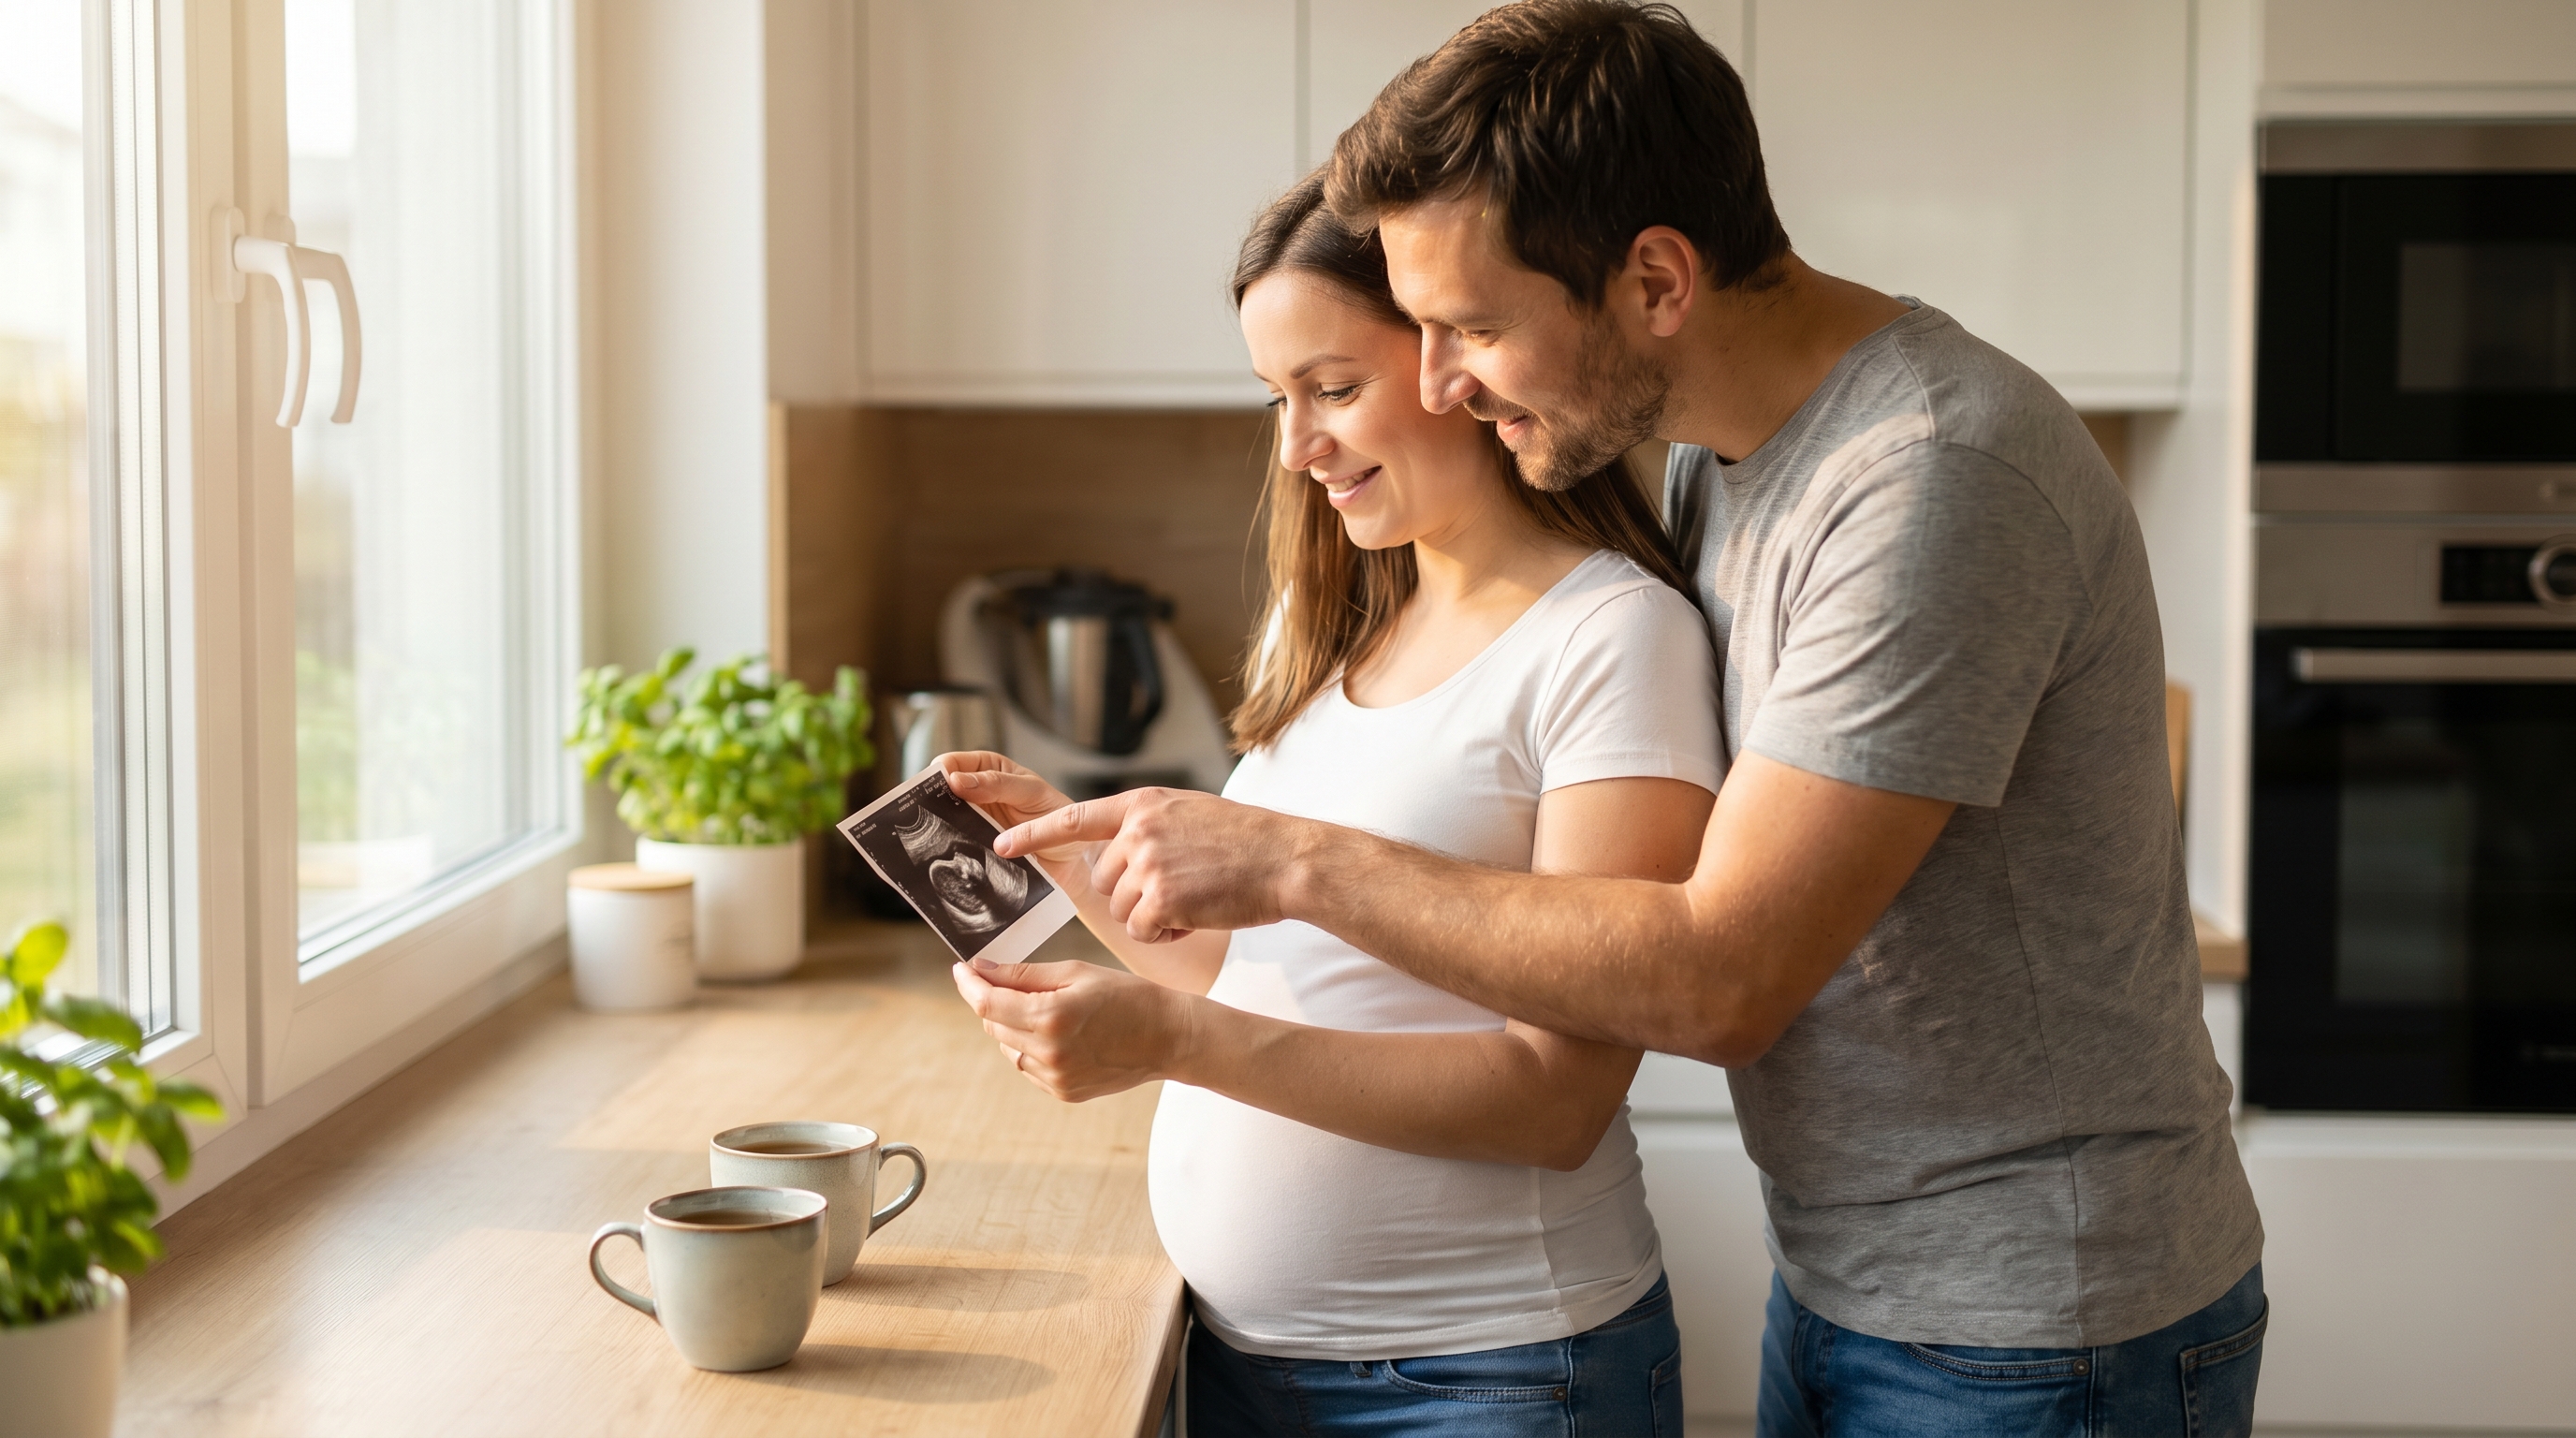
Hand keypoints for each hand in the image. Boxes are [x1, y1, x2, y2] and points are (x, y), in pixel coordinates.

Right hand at [938, 752, 1085, 861]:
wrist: (1076, 858)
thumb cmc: (1060, 816)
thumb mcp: (1032, 792)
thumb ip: (998, 784)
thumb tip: (956, 779)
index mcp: (987, 770)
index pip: (952, 764)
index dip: (941, 773)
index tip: (942, 786)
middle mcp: (975, 797)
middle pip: (939, 795)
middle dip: (930, 802)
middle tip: (928, 813)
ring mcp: (973, 826)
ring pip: (943, 825)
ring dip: (939, 831)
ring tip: (939, 837)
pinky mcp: (977, 854)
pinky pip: (957, 853)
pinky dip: (952, 855)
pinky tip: (951, 858)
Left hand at [951, 957, 1197, 1101]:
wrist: (1168, 1036)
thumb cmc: (1127, 995)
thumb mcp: (1076, 972)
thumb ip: (1023, 974)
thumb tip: (981, 969)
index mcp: (1051, 1017)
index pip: (987, 1004)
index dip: (968, 984)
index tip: (961, 969)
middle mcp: (1048, 1053)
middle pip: (993, 1026)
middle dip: (994, 1001)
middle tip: (1014, 982)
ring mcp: (1055, 1078)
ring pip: (1007, 1048)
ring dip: (1013, 1027)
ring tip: (1051, 1011)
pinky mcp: (1063, 1092)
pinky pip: (1028, 1067)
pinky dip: (1032, 1048)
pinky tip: (1063, 1035)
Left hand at [992, 789, 1306, 941]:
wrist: (1288, 859)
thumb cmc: (1248, 843)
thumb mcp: (1190, 814)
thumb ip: (1150, 826)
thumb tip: (1119, 847)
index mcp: (1143, 805)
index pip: (1074, 817)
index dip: (1034, 832)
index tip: (1002, 844)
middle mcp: (1138, 830)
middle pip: (1104, 879)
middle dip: (1133, 896)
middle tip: (1180, 892)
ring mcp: (1148, 862)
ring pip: (1121, 908)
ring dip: (1152, 916)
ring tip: (1195, 900)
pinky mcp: (1161, 898)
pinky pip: (1142, 930)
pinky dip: (1166, 933)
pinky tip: (1197, 917)